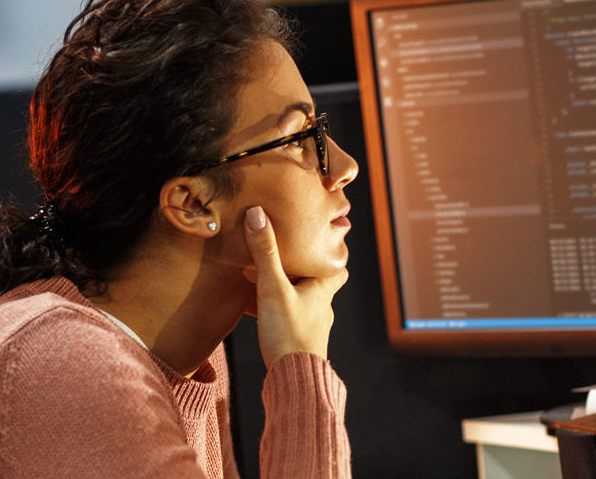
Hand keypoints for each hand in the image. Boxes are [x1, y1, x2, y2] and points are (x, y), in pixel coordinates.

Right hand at [243, 206, 346, 366]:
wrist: (293, 381)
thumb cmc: (289, 334)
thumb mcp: (273, 288)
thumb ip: (265, 253)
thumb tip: (257, 214)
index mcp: (322, 291)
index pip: (337, 268)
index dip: (331, 255)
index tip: (318, 242)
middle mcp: (321, 308)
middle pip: (318, 284)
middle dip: (303, 273)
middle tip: (285, 259)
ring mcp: (311, 328)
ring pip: (302, 303)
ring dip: (288, 293)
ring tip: (265, 282)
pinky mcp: (298, 343)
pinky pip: (289, 321)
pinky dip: (278, 313)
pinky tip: (260, 313)